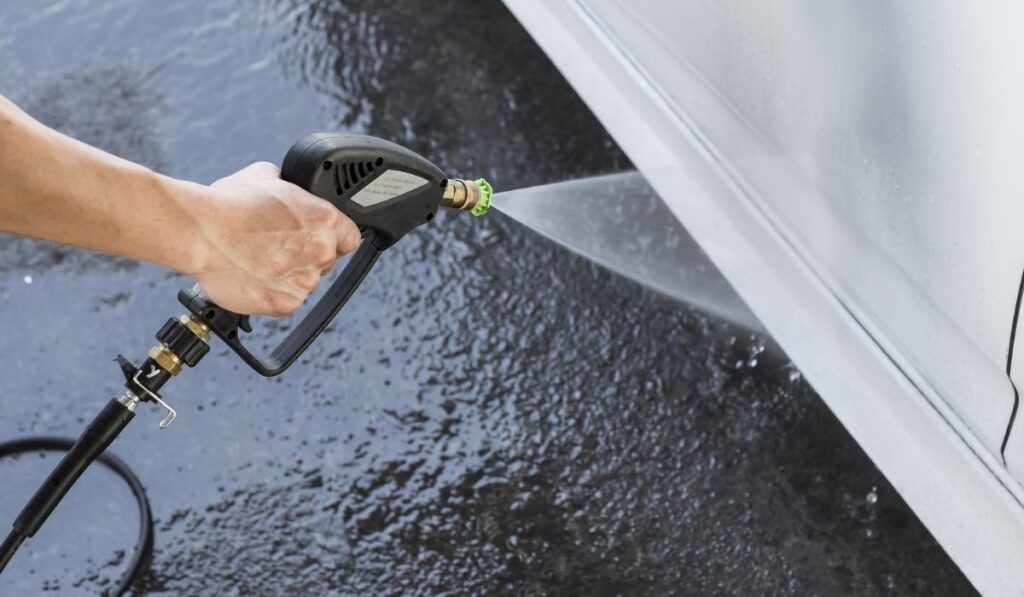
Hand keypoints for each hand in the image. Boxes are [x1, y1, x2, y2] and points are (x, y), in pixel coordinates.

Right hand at [188, 162, 360, 315]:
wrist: (200, 233)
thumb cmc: (229, 205)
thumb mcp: (268, 177)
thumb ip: (292, 189)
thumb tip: (290, 189)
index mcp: (325, 220)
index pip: (350, 237)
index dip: (335, 238)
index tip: (321, 239)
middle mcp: (320, 252)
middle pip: (326, 260)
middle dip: (306, 255)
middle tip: (278, 246)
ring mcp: (304, 281)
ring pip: (304, 282)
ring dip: (288, 275)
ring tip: (258, 260)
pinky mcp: (285, 304)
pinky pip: (285, 300)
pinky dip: (272, 292)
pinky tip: (253, 275)